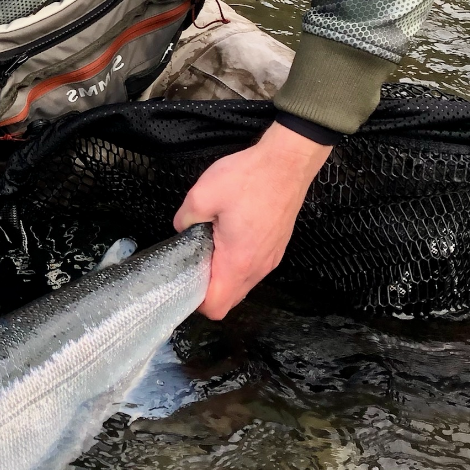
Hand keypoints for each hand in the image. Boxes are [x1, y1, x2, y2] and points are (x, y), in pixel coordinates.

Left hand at [174, 119, 332, 319]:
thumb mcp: (202, 194)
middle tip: (194, 261)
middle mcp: (258, 267)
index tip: (185, 282)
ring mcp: (270, 258)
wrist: (288, 162)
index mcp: (237, 261)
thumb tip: (182, 228)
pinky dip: (238, 262)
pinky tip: (229, 236)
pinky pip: (253, 267)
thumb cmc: (251, 177)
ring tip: (211, 245)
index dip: (196, 302)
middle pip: (230, 299)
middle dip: (209, 288)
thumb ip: (184, 219)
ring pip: (242, 284)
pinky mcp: (276, 246)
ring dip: (224, 274)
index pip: (216, 307)